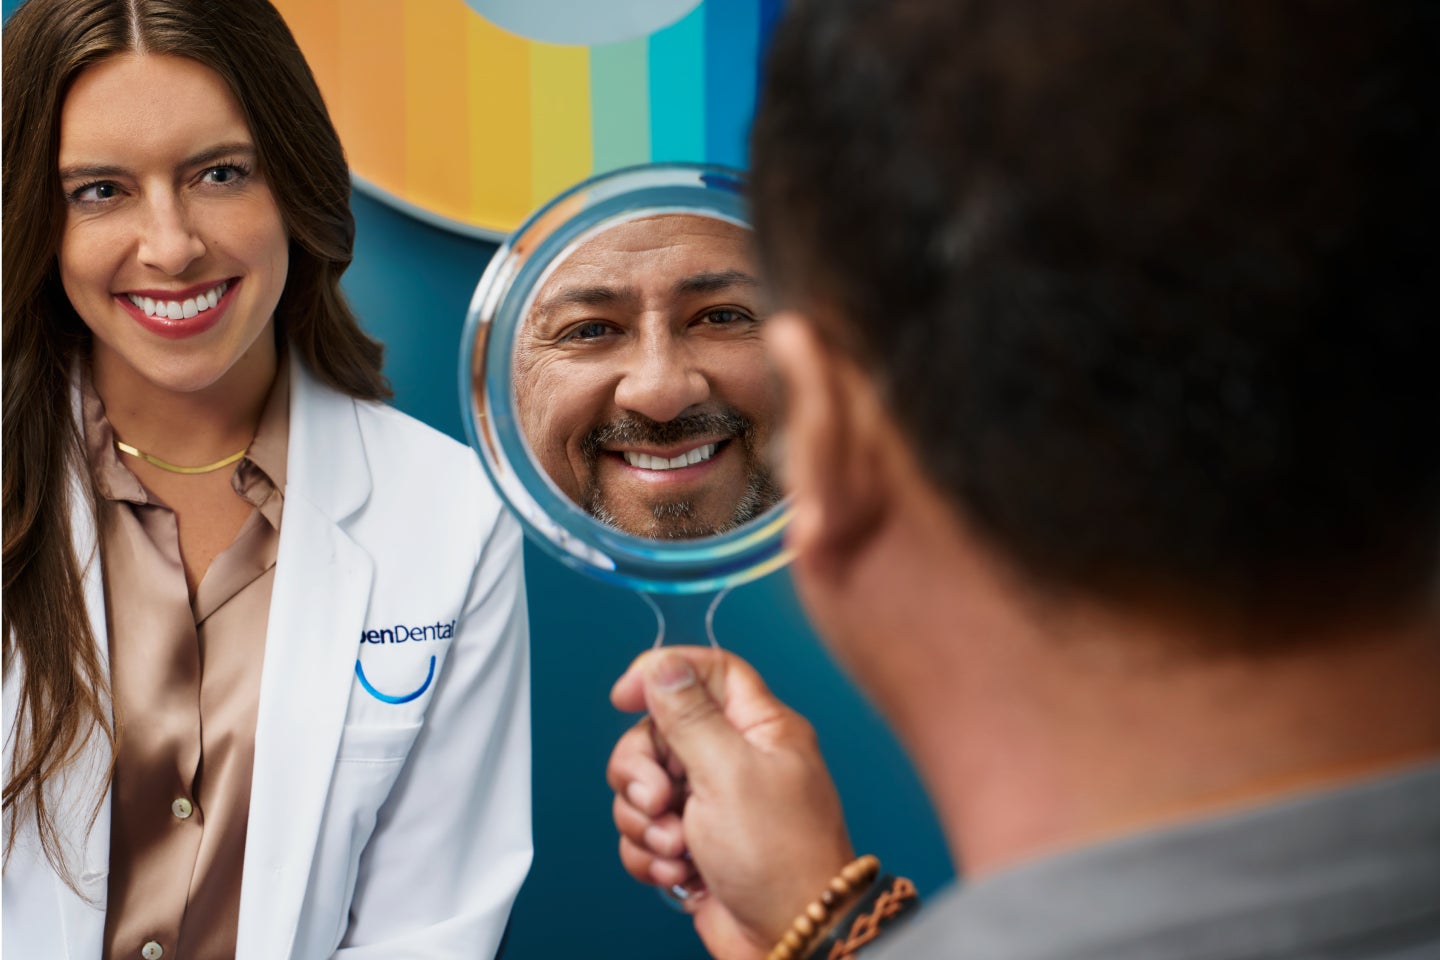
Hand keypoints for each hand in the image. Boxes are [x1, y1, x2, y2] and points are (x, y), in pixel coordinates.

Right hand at [608, 647, 853, 959]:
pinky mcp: (692, 842)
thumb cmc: (781, 857)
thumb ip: (689, 715)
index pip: (707, 670)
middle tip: (661, 799)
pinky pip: (644, 831)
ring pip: (644, 785)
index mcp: (759, 727)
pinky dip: (649, 853)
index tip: (624, 696)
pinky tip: (677, 869)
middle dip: (642, 769)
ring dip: (646, 820)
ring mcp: (711, 802)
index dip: (662, 673)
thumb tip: (663, 665)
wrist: (790, 937)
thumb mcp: (729, 772)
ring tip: (677, 845)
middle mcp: (735, 758)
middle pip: (659, 731)